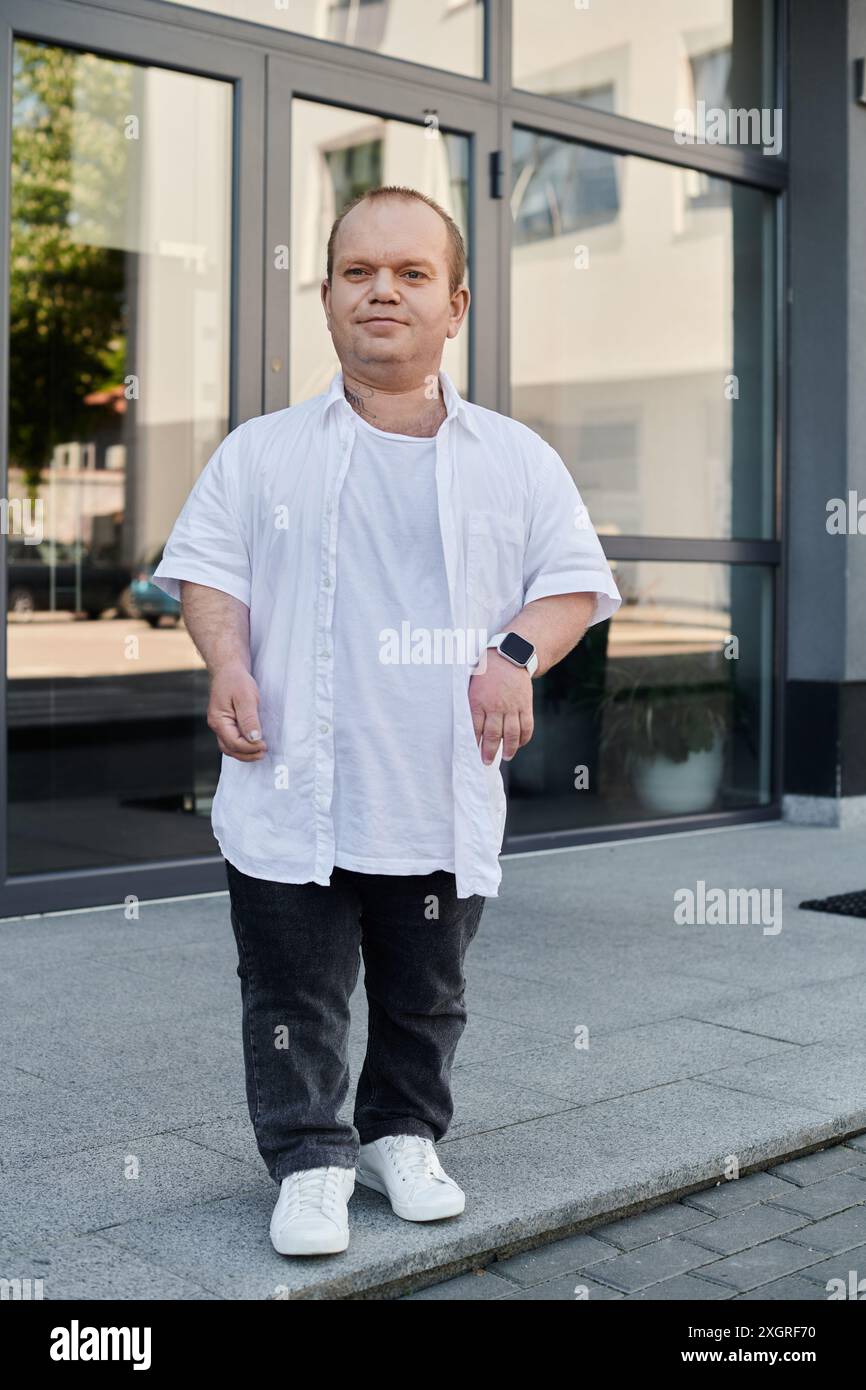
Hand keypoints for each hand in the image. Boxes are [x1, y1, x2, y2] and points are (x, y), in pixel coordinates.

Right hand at [207, 662, 267, 760]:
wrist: (228, 668)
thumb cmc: (236, 680)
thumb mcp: (245, 697)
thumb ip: (249, 719)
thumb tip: (254, 738)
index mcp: (218, 720)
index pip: (233, 743)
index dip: (249, 748)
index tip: (264, 746)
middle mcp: (216, 725)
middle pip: (230, 748)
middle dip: (247, 754)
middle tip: (263, 753)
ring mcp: (220, 724)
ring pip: (230, 746)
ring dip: (244, 752)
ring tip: (260, 752)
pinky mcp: (226, 722)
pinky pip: (232, 739)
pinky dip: (242, 745)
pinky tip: (253, 744)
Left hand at [468, 650, 533, 764]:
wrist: (510, 656)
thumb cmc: (486, 670)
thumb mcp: (471, 683)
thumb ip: (469, 702)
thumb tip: (464, 721)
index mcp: (479, 701)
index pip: (475, 728)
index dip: (474, 742)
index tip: (472, 752)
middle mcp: (496, 706)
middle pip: (492, 735)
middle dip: (489, 751)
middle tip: (486, 762)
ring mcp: (512, 707)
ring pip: (511, 734)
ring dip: (508, 748)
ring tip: (506, 756)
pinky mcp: (525, 705)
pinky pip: (527, 726)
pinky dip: (524, 738)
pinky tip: (519, 744)